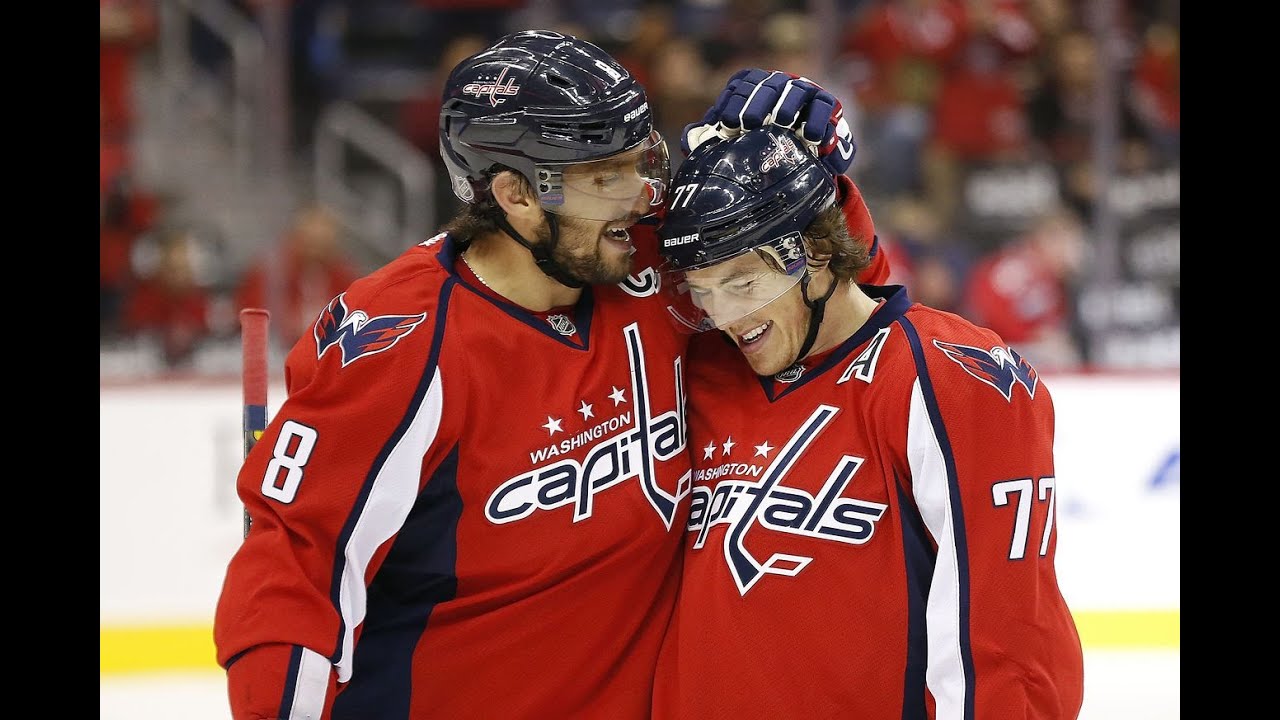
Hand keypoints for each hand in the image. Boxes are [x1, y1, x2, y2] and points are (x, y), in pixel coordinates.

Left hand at [682, 69, 856, 176]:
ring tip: (782, 123)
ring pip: (797, 91)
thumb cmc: (760, 138)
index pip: (742, 85)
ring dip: (788, 106)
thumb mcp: (736, 135)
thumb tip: (688, 141)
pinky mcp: (827, 105)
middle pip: (768, 85)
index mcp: (753, 84)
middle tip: (749, 124)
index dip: (734, 103)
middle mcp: (779, 82)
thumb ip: (712, 135)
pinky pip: (824, 108)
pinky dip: (820, 121)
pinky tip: (812, 138)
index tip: (727, 124)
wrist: (800, 150)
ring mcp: (804, 90)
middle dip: (758, 103)